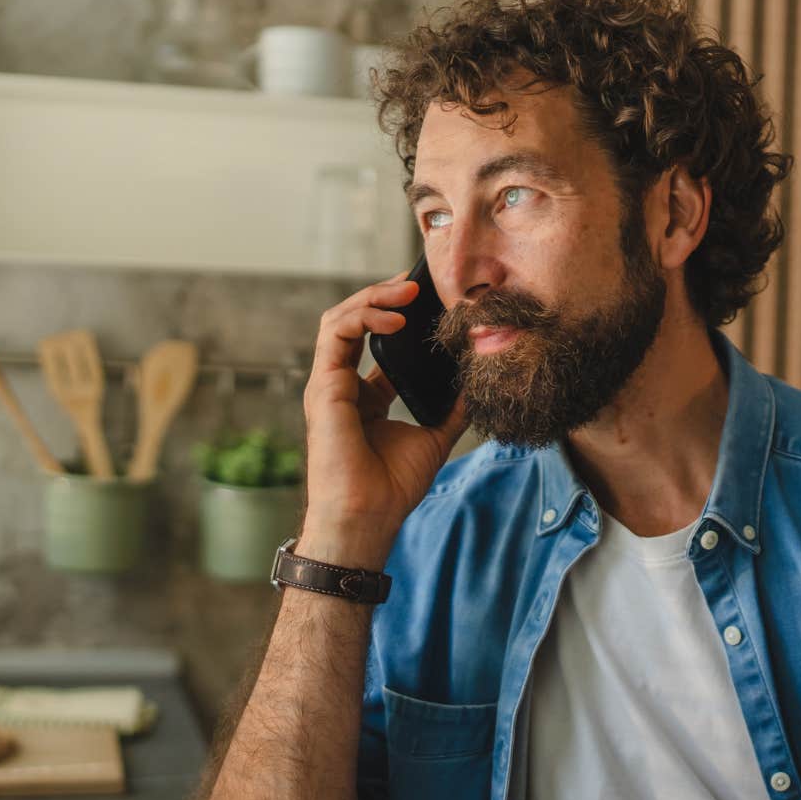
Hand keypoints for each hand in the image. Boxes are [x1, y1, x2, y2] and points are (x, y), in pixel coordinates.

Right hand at [297, 269, 468, 562]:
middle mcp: (343, 384)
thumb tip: (476, 381)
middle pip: (355, 321)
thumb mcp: (434, 437)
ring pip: (339, 318)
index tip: (431, 299)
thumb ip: (451, 408)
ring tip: (409, 292)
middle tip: (419, 283)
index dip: (398, 314)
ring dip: (373, 297)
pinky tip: (396, 318)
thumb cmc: (392, 487)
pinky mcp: (324, 386)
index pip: (375, 340)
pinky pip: (335, 333)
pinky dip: (364, 316)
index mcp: (365, 395)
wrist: (368, 516)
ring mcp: (329, 384)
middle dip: (384, 296)